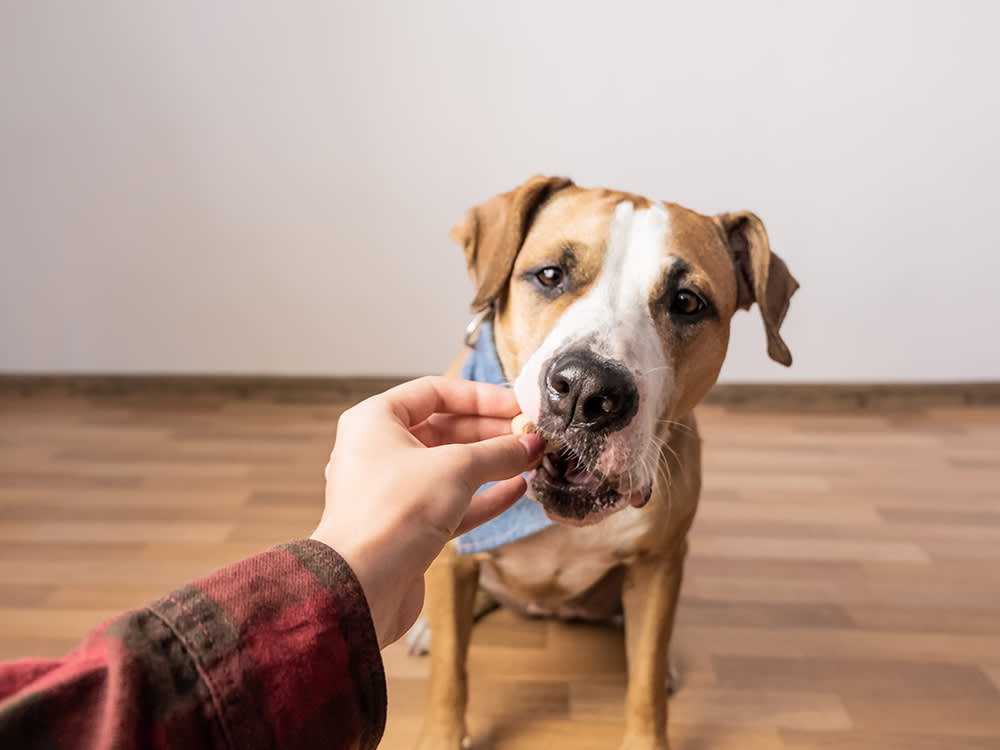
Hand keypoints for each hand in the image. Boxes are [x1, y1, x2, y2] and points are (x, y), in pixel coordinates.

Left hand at [311, 376, 543, 647]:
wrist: (363, 586)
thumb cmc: (395, 513)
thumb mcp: (456, 468)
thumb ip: (498, 452)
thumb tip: (530, 444)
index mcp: (375, 422)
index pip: (434, 392)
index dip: (480, 397)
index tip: (517, 406)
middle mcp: (378, 452)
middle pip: (443, 429)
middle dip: (490, 432)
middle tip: (530, 436)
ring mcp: (392, 491)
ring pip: (449, 468)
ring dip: (491, 464)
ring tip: (530, 460)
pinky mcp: (406, 527)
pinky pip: (450, 502)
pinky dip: (482, 496)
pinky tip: (517, 490)